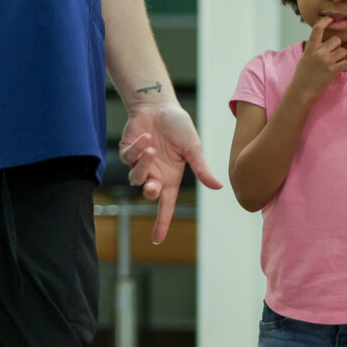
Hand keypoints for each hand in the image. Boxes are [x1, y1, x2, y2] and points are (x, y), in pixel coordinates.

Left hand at [118, 99, 223, 244]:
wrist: (159, 105)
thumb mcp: (193, 148)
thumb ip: (202, 168)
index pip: (165, 205)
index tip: (157, 240)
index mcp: (171, 177)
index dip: (161, 223)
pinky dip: (137, 149)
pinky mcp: (127, 152)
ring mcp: (140, 164)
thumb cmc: (178, 126)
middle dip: (150, 191)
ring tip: (152, 147)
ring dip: (143, 165)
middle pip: (148, 193)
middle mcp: (155, 174)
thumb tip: (218, 187)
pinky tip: (146, 137)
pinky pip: (128, 158)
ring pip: (135, 178)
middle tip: (155, 185)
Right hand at [284, 15, 346, 104]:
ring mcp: (326, 61)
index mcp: (310, 48)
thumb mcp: (305, 58)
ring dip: (341, 57)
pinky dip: (344, 65)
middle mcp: (319, 52)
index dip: (325, 21)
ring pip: (343, 51)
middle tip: (332, 55)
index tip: (330, 18)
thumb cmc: (302, 76)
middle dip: (337, 46)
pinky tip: (338, 69)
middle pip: (337, 40)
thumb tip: (323, 42)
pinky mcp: (333, 70)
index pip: (318, 29)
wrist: (301, 91)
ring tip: (333, 64)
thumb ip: (314, 49)